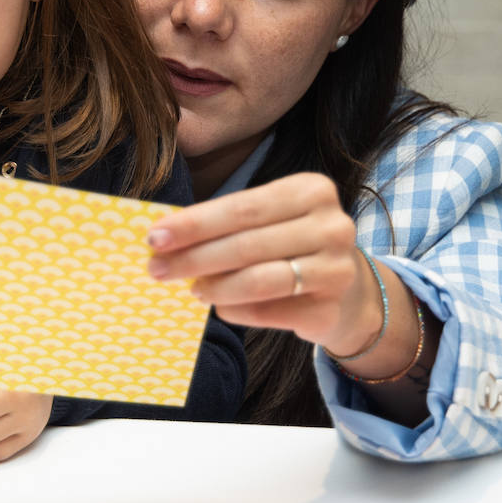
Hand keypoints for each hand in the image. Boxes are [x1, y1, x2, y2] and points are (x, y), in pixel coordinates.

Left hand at [146, 172, 377, 353]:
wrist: (346, 292)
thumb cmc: (291, 245)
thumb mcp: (268, 221)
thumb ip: (226, 224)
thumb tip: (164, 238)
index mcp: (312, 190)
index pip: (242, 207)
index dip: (195, 223)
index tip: (155, 237)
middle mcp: (332, 225)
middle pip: (247, 243)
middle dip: (194, 257)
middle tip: (157, 268)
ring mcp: (337, 269)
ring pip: (258, 280)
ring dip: (214, 287)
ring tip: (191, 289)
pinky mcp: (330, 309)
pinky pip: (268, 312)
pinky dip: (235, 310)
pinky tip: (220, 306)